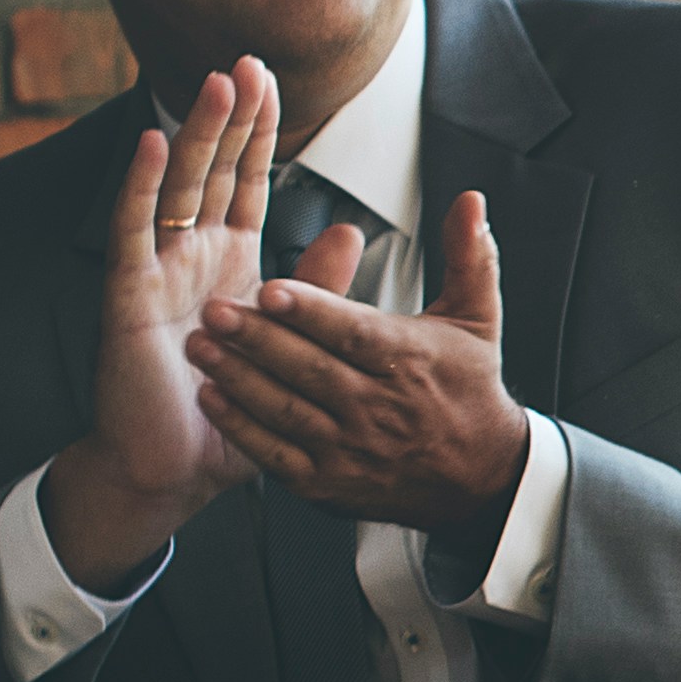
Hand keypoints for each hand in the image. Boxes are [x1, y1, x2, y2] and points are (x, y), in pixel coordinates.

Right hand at [41, 67, 292, 587]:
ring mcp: (157, 270)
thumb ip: (318, 287)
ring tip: (217, 82)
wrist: (174, 470)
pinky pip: (132, 230)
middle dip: (231, 116)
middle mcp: (191, 257)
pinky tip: (150, 140)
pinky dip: (139, 184)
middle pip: (212, 170)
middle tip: (249, 59)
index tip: (271, 78)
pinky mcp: (129, 294)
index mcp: (231, 264)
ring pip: (177, 187)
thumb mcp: (290, 343)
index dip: (258, 132)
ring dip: (196, 133)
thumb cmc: (229, 410)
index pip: (247, 182)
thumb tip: (352, 229)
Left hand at [192, 186, 536, 536]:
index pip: (353, 333)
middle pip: (310, 370)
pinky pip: (276, 454)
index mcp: (409, 361)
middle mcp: (378, 407)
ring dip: (238, 379)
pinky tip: (212, 397)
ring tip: (200, 346)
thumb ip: (467, 256)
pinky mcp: (329, 482)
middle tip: (213, 309)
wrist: (480, 478)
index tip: (271, 287)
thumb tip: (469, 199)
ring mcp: (351, 449)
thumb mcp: (477, 320)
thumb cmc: (468, 390)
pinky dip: (241, 428)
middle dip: (258, 339)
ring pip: (286, 410)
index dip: (311, 310)